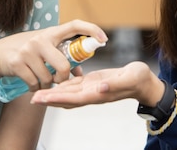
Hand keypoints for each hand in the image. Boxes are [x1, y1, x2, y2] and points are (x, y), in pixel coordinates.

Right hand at [0, 19, 107, 91]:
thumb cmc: (27, 50)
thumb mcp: (45, 48)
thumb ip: (62, 56)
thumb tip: (79, 72)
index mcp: (51, 33)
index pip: (75, 25)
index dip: (92, 30)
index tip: (104, 39)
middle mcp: (40, 39)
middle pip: (63, 65)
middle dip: (63, 78)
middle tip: (59, 80)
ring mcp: (28, 51)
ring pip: (48, 78)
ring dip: (47, 85)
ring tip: (41, 80)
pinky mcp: (17, 63)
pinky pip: (35, 84)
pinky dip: (36, 88)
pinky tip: (32, 84)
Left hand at [30, 61, 160, 107]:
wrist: (144, 82)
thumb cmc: (138, 79)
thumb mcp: (129, 78)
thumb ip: (115, 84)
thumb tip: (100, 88)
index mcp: (99, 94)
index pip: (74, 98)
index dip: (57, 99)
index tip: (42, 98)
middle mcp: (92, 94)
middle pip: (66, 99)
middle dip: (49, 99)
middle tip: (32, 98)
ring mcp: (91, 89)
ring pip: (68, 93)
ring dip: (52, 93)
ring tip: (37, 92)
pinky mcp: (92, 82)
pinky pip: (74, 86)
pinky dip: (62, 86)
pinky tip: (53, 82)